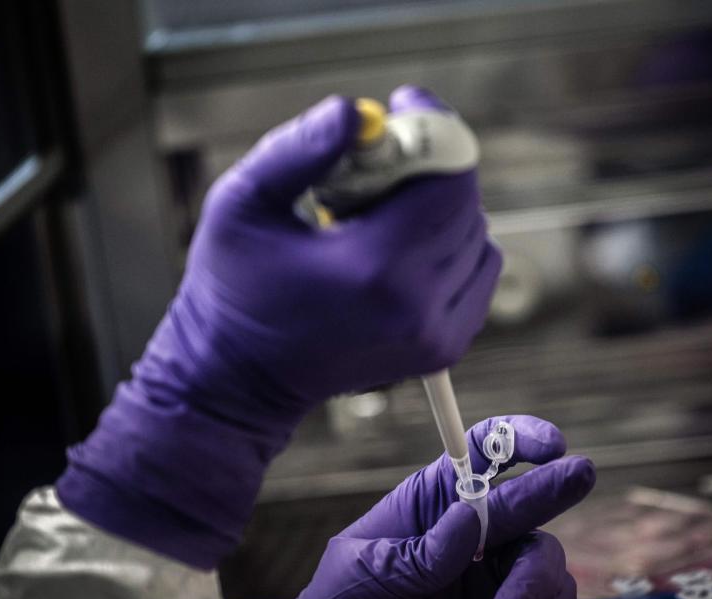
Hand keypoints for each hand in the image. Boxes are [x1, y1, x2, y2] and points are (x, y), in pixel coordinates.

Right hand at [56, 87, 500, 568]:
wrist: (240, 379)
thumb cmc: (232, 291)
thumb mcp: (242, 204)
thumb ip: (300, 149)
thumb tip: (357, 112)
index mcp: (374, 270)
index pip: (449, 181)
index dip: (434, 130)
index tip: (402, 106)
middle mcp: (419, 307)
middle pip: (465, 204)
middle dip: (428, 168)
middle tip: (376, 166)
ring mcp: (438, 334)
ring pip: (478, 235)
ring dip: (438, 209)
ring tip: (376, 217)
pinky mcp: (443, 347)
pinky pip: (479, 271)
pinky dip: (450, 247)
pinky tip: (397, 248)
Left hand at [228, 416, 595, 598]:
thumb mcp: (362, 574)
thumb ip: (417, 553)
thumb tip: (470, 519)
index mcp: (431, 501)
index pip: (481, 452)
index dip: (517, 436)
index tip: (548, 444)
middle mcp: (471, 530)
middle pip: (525, 499)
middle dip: (553, 487)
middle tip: (580, 474)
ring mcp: (493, 573)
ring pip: (545, 556)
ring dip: (535, 580)